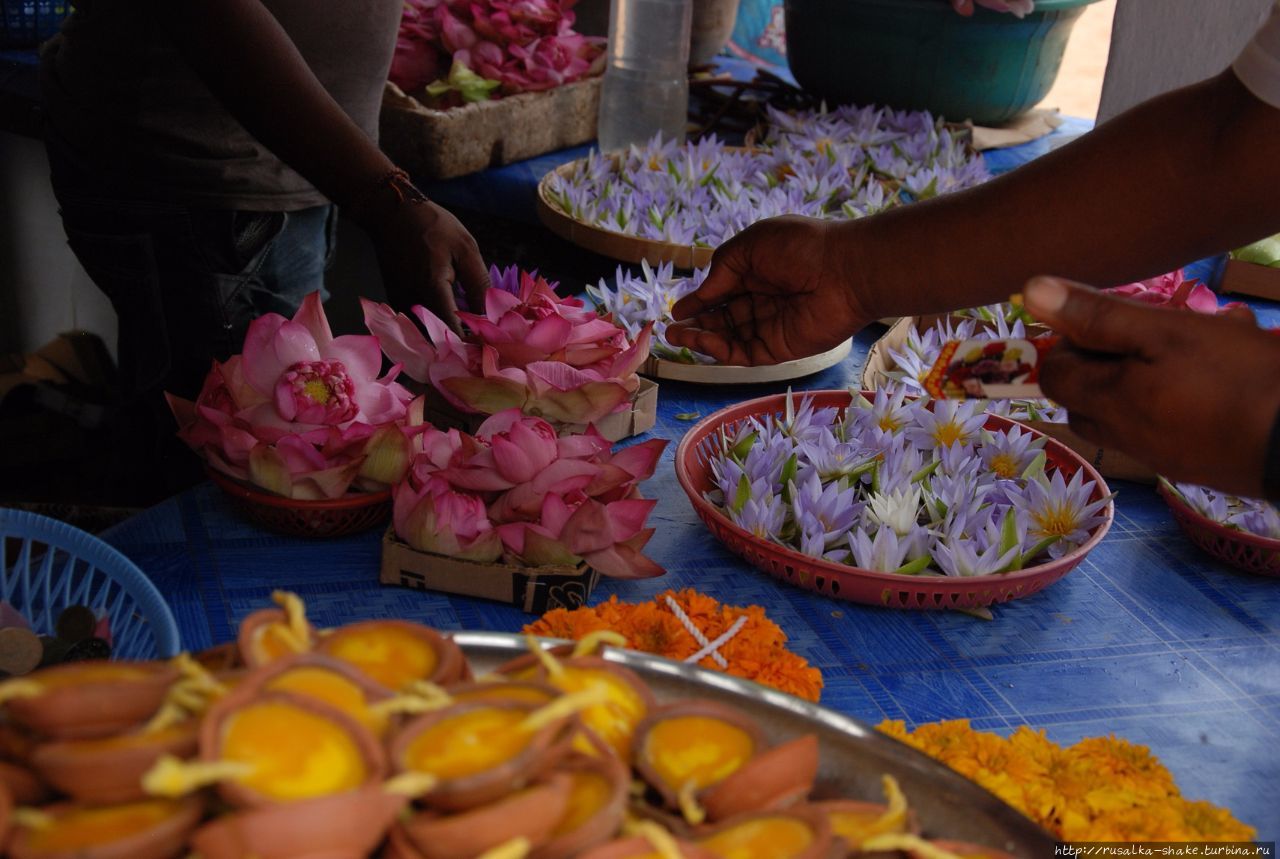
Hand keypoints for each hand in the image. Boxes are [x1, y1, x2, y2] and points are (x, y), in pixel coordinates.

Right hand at [369, 198, 489, 333]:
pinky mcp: (395, 303)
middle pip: (437, 339)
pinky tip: (450, 324)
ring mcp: (399, 304)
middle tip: (483, 346)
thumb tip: (491, 317)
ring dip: (445, 339)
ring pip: (425, 335)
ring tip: (469, 336)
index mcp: (432, 288)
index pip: (452, 332)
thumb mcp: (465, 249)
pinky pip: (416, 325)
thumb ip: (479, 284)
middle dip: (460, 346)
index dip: (470, 345)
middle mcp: (411, 302)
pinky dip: (432, 328)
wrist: (392, 213)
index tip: (488, 348)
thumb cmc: (433, 226)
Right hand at [666, 216, 869, 365]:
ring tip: (678, 337)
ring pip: (729, 338)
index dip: (699, 301)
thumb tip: (700, 294)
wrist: (845, 271)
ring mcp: (770, 326)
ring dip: (702, 338)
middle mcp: (763, 300)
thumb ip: (722, 269)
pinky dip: (721, 350)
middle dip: (696, 323)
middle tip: (671, 330)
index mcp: (758, 272)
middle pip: (722, 318)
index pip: (722, 291)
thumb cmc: (800, 248)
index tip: (676, 310)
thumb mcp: (750, 245)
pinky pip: (744, 353)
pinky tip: (705, 341)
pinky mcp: (779, 348)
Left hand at [1024, 276, 1279, 496]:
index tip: (1102, 319)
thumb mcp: (1163, 332)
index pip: (1051, 375)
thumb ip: (1096, 316)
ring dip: (1149, 370)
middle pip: (1086, 395)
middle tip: (1150, 328)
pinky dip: (1179, 392)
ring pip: (1130, 406)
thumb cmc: (1233, 378)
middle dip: (1106, 358)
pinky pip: (1166, 420)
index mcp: (1107, 403)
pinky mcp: (1193, 460)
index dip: (1067, 342)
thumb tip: (1032, 293)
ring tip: (1196, 340)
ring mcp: (1159, 452)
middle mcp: (1123, 436)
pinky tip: (1224, 363)